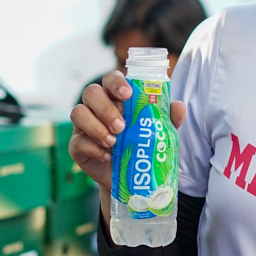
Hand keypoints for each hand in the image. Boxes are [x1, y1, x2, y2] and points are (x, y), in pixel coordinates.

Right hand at [70, 71, 186, 217]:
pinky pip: (77, 141)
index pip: (110, 79)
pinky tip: (106, 156)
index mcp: (116, 97)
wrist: (131, 177)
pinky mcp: (77, 146)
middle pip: (91, 92)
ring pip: (78, 112)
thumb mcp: (159, 132)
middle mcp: (96, 107)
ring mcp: (84, 125)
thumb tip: (178, 106)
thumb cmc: (143, 146)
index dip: (116, 82)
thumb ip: (169, 118)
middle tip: (121, 126)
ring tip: (113, 142)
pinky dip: (93, 148)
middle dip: (105, 108)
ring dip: (96, 127)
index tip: (127, 94)